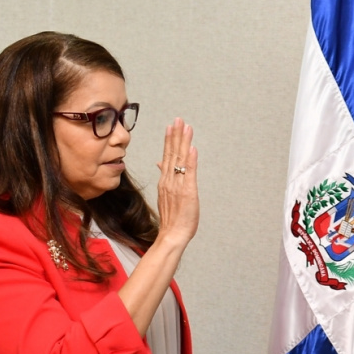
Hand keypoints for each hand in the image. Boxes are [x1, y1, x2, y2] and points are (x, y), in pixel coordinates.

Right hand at [154, 117, 198, 247]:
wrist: (172, 234)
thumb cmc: (172, 217)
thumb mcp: (166, 194)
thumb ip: (165, 177)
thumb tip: (161, 163)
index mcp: (165, 180)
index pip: (167, 155)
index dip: (170, 139)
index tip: (172, 126)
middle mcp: (169, 180)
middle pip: (172, 153)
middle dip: (176, 135)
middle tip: (179, 119)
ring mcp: (178, 185)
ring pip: (180, 159)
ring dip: (183, 142)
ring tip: (185, 127)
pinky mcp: (187, 191)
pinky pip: (189, 173)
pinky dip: (191, 160)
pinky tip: (192, 148)